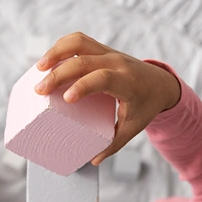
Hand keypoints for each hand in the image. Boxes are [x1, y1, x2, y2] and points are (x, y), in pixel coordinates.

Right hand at [34, 32, 180, 164]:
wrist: (162, 83)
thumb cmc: (146, 107)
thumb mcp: (134, 127)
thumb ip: (114, 144)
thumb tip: (93, 160)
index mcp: (127, 83)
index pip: (103, 78)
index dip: (83, 86)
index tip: (66, 99)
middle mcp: (117, 63)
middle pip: (84, 61)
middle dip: (58, 74)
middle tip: (39, 90)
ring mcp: (109, 52)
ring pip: (79, 42)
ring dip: (56, 52)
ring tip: (39, 68)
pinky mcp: (102, 48)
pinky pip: (79, 41)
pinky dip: (62, 47)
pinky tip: (49, 60)